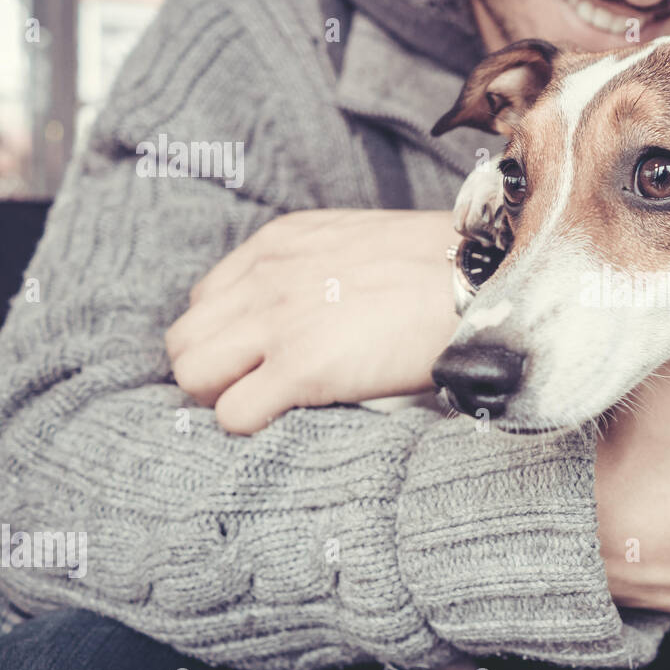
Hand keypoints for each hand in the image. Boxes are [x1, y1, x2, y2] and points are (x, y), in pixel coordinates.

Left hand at [166, 209, 461, 433]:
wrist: (483, 278)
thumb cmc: (440, 268)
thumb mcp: (357, 244)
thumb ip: (316, 269)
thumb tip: (314, 312)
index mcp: (279, 244)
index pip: (207, 300)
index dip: (230, 337)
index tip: (261, 358)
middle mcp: (265, 277)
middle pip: (186, 340)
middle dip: (214, 372)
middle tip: (257, 391)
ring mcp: (278, 322)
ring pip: (193, 376)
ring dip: (224, 398)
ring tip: (272, 407)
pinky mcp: (302, 368)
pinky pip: (232, 414)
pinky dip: (252, 425)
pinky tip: (292, 419)